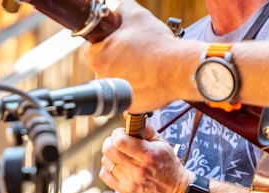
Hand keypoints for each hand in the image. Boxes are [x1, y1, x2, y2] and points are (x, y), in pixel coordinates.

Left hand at [81, 0, 200, 112]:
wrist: (179, 70)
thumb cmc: (158, 45)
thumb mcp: (136, 15)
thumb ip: (120, 9)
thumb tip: (115, 10)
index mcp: (98, 57)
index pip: (90, 46)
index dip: (103, 40)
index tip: (115, 39)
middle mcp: (102, 78)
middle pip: (103, 64)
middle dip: (116, 57)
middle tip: (134, 51)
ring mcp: (115, 95)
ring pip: (116, 80)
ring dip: (126, 73)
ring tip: (143, 65)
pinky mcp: (129, 107)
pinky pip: (129, 95)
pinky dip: (136, 88)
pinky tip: (147, 78)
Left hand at [98, 125, 193, 192]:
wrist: (175, 192)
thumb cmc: (169, 167)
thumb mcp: (162, 144)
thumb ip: (146, 129)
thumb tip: (129, 116)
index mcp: (148, 155)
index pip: (119, 141)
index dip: (117, 133)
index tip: (122, 133)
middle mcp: (137, 169)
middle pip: (109, 150)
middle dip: (110, 142)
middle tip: (118, 142)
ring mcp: (129, 182)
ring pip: (105, 161)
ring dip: (110, 155)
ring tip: (120, 155)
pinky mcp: (124, 190)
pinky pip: (104, 175)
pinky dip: (108, 168)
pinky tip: (118, 166)